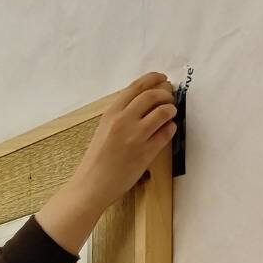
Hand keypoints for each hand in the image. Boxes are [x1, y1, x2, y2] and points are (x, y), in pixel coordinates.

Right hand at [36, 72, 176, 252]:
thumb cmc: (96, 159)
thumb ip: (120, 114)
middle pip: (153, 96)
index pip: (137, 87)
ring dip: (171, 109)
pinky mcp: (146, 152)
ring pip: (163, 112)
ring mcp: (136, 137)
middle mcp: (124, 120)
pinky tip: (168, 129)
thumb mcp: (103, 129)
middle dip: (166, 93)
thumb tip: (144, 101)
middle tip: (169, 97)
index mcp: (111, 113)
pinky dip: (171, 128)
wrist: (92, 185)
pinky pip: (166, 133)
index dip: (153, 79)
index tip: (162, 78)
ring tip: (170, 113)